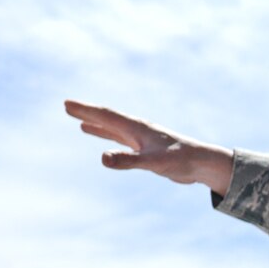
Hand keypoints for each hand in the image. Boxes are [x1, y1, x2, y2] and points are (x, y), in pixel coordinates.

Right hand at [63, 100, 231, 194]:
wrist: (202, 163)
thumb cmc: (181, 161)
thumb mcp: (153, 163)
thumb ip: (128, 161)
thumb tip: (102, 158)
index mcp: (137, 128)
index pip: (106, 115)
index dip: (86, 110)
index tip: (67, 103)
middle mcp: (137, 130)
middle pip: (106, 118)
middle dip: (86, 112)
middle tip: (66, 106)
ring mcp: (142, 139)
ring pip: (113, 129)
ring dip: (96, 124)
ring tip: (79, 121)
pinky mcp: (147, 150)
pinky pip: (122, 141)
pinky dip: (109, 138)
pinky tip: (104, 143)